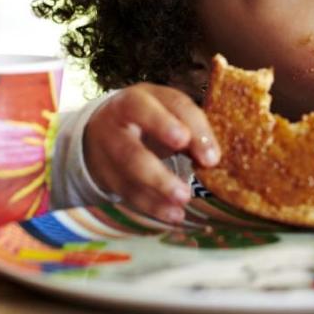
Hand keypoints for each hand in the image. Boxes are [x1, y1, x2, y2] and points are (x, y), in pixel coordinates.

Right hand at [81, 83, 219, 222]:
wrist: (102, 127)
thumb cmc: (150, 116)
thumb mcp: (168, 110)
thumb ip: (191, 127)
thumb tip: (211, 158)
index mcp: (138, 99)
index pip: (167, 109)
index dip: (191, 132)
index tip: (210, 158)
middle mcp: (117, 123)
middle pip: (133, 150)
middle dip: (159, 174)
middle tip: (186, 191)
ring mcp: (107, 150)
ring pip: (129, 176)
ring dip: (157, 191)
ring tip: (183, 202)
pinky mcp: (106, 174)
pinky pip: (128, 193)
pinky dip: (153, 206)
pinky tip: (174, 214)